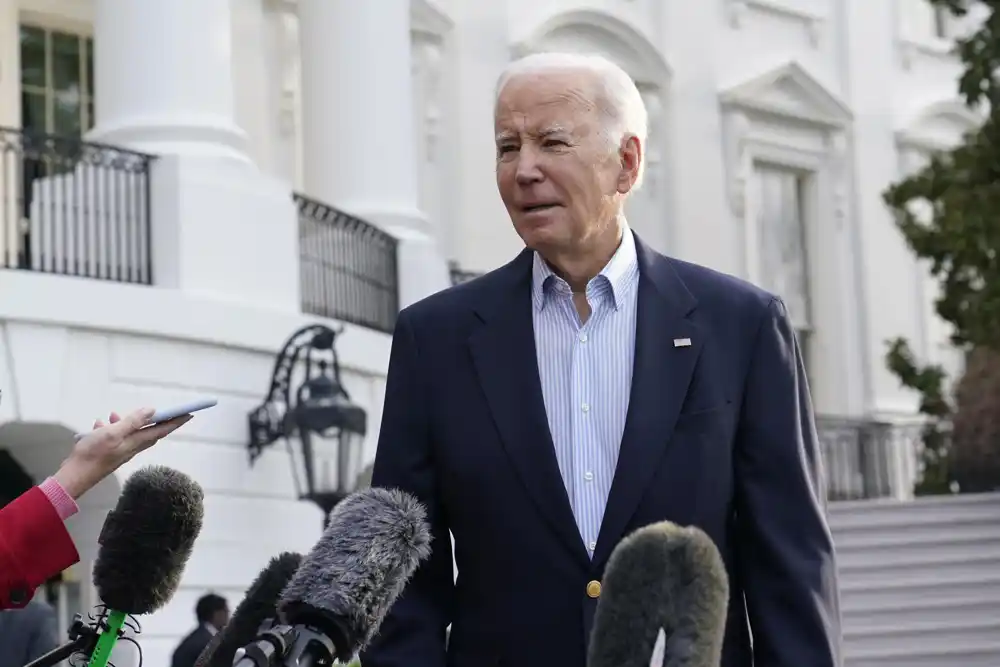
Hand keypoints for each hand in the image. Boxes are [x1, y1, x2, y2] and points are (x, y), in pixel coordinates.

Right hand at [54, 407, 193, 499]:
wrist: (73, 476)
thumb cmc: (93, 454)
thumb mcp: (113, 433)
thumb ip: (132, 422)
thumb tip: (153, 411)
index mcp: (135, 442)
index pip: (161, 430)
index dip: (175, 421)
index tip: (189, 414)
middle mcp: (131, 447)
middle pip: (149, 431)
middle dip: (157, 420)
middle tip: (164, 411)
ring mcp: (119, 450)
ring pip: (129, 433)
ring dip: (126, 422)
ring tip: (113, 415)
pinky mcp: (108, 452)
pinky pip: (114, 437)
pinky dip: (109, 428)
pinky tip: (98, 424)